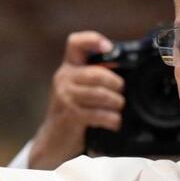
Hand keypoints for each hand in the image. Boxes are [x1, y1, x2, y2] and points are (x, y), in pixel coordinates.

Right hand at [27, 31, 125, 169]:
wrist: (53, 140)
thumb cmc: (73, 113)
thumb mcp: (79, 90)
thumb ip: (95, 79)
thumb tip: (126, 74)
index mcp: (69, 68)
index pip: (75, 43)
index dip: (93, 40)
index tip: (109, 48)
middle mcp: (64, 79)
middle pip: (96, 73)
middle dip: (115, 83)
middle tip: (121, 93)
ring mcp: (65, 97)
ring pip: (100, 94)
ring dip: (116, 103)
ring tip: (119, 109)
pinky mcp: (70, 115)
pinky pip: (98, 113)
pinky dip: (112, 119)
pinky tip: (114, 123)